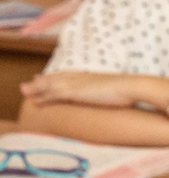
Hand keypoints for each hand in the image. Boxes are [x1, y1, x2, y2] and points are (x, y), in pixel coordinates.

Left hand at [21, 71, 159, 109]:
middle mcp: (82, 78)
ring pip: (51, 85)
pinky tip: (35, 102)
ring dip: (36, 88)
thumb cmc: (134, 89)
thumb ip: (117, 91)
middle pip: (57, 78)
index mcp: (93, 77)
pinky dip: (43, 97)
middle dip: (43, 80)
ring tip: (24, 91)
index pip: (70, 75)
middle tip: (29, 82)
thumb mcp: (123, 90)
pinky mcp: (75, 92)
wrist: (135, 87)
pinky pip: (54, 95)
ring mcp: (78, 84)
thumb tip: (124, 96)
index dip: (58, 77)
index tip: (48, 77)